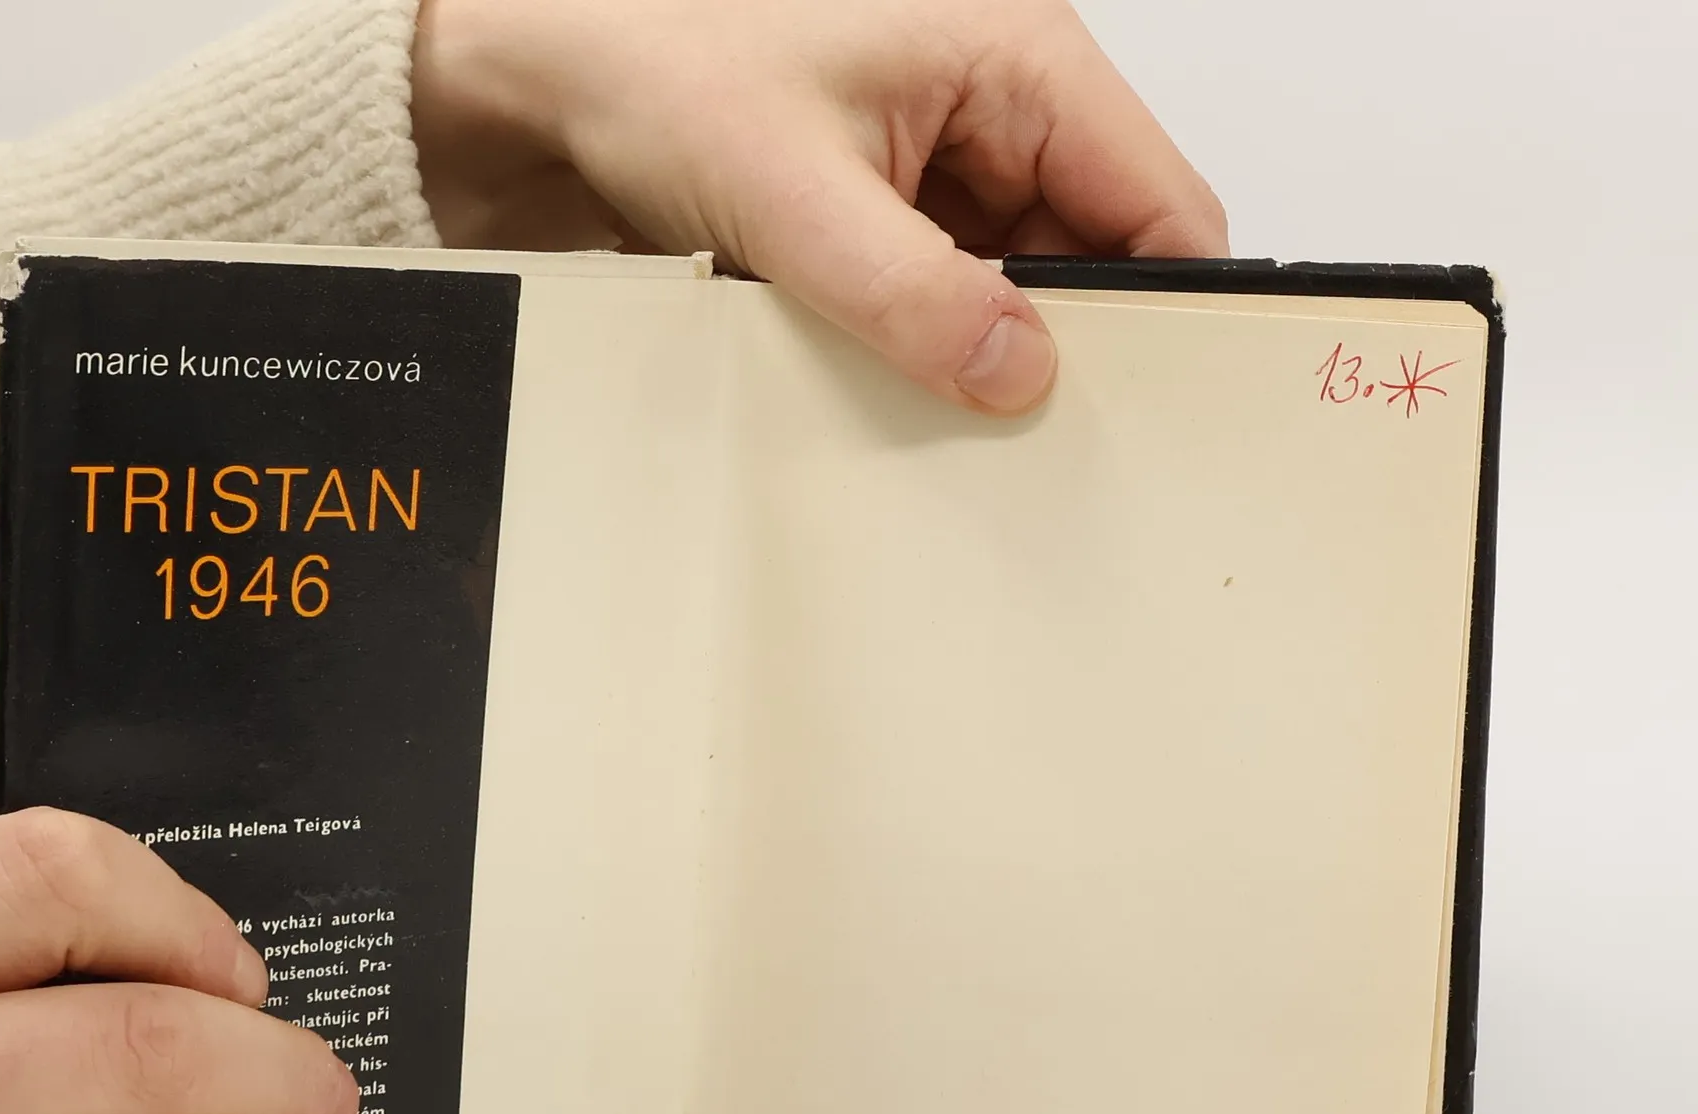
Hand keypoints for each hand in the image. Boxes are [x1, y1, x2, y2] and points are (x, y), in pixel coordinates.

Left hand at [410, 0, 1227, 415]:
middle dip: (1075, 346)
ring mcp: (949, 161)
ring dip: (996, 353)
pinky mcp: (899, 210)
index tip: (1155, 412)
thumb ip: (916, 295)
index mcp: (1015, 57)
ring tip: (958, 417)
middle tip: (1038, 442)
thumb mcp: (794, 200)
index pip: (1158, 199)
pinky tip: (907, 390)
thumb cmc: (660, 70)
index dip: (1173, 309)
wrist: (554, 77)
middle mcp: (998, 103)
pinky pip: (956, 294)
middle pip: (1100, 253)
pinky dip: (940, 347)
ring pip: (1026, 285)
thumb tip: (1021, 372)